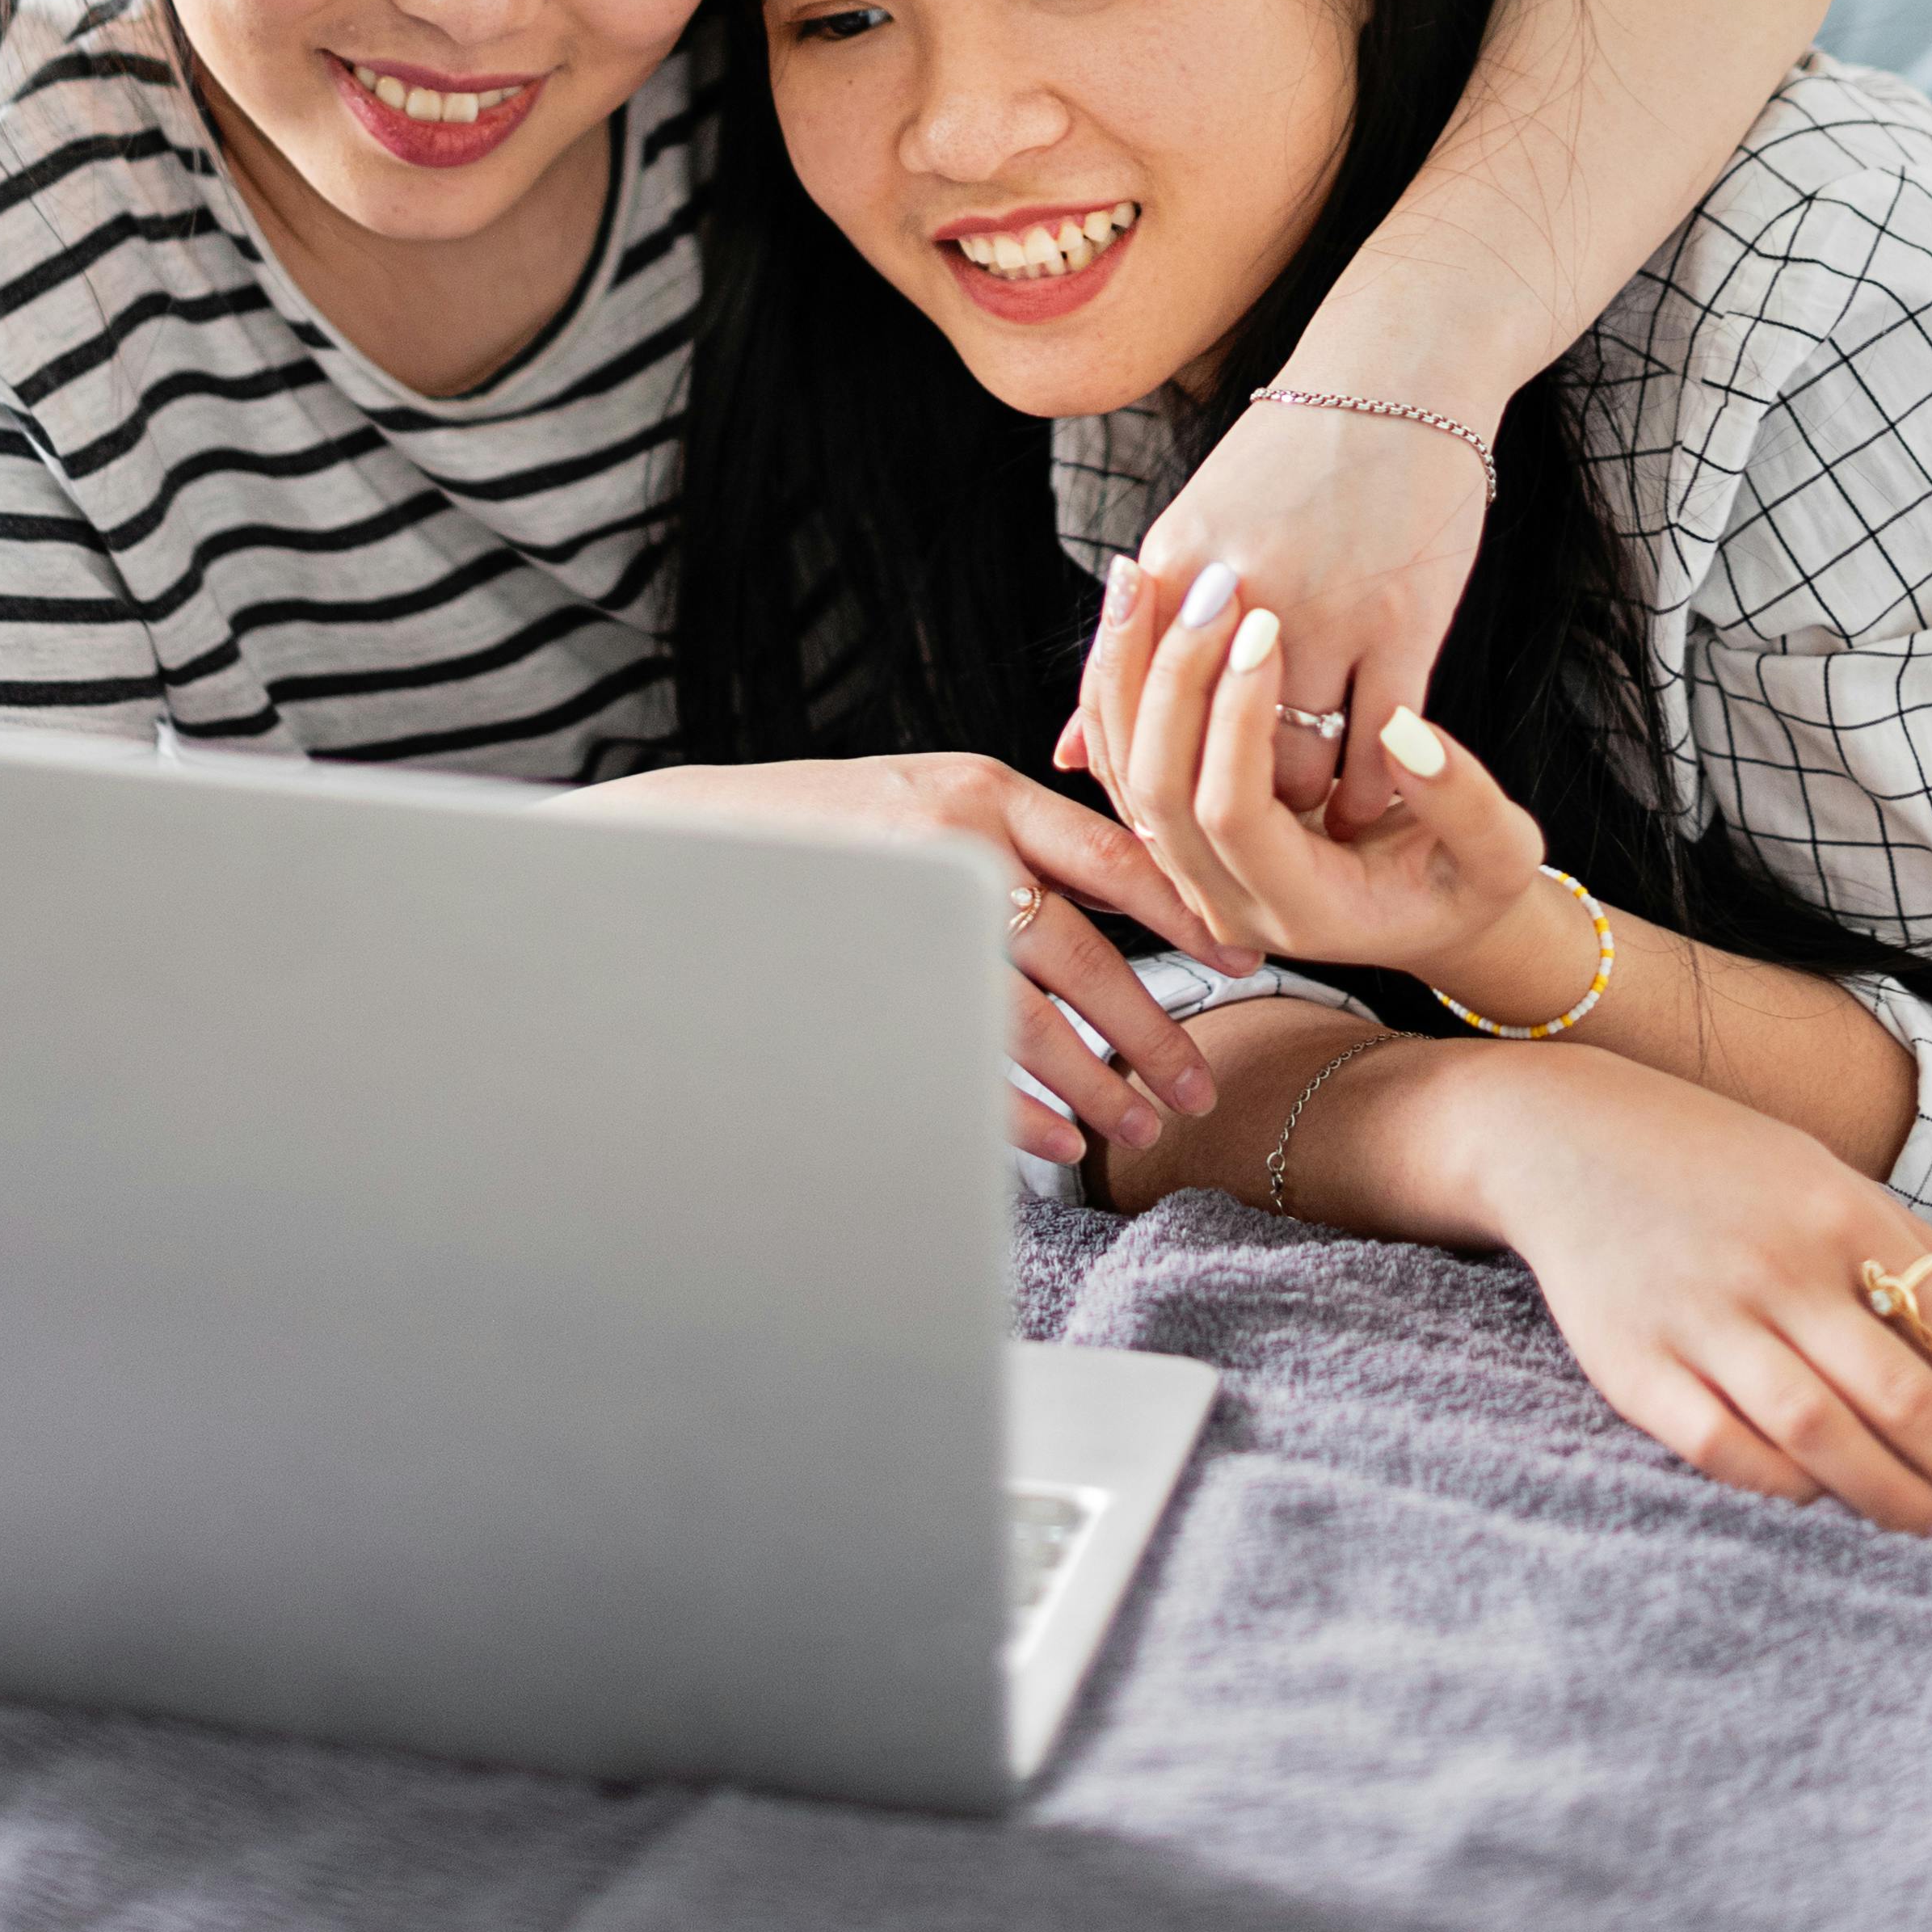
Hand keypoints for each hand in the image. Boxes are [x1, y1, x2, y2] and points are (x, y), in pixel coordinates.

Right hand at [584, 754, 1228, 1168]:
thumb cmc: (823, 828)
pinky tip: (1055, 1141)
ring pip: (1030, 1014)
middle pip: (1084, 949)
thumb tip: (1122, 889)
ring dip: (1095, 1081)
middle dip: (1151, 1026)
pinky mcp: (864, 974)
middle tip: (1199, 1084)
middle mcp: (952, 843)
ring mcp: (905, 911)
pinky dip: (1017, 1105)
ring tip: (1140, 1129)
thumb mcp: (927, 798)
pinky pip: (962, 1054)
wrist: (686, 842)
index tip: (1245, 958)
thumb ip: (1016, 835)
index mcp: (981, 790)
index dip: (1186, 910)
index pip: (1112, 854)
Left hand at [1059, 396, 1490, 827]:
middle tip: (1241, 849)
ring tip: (1306, 833)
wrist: (1395, 375)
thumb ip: (1129, 648)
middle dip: (1221, 817)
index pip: (1127, 720)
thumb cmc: (1288, 465)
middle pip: (1205, 759)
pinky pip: (1378, 747)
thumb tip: (1066, 757)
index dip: (1147, 793)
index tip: (1172, 829)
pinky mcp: (1403, 621)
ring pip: (1294, 767)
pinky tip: (1367, 804)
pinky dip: (1368, 793)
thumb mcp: (1190, 535)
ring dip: (1299, 814)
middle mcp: (1233, 595)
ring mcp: (1323, 610)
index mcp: (1168, 572)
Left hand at [1098, 570, 1546, 989]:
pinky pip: (1131, 762)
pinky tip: (1136, 605)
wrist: (1435, 917)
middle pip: (1159, 792)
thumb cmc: (1469, 880)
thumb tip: (1402, 732)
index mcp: (1303, 912)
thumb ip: (1462, 801)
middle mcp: (1234, 903)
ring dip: (1132, 676)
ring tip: (1146, 576)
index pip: (1232, 812)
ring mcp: (1203, 874)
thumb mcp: (1501, 855)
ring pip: (1130, 773)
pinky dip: (1122, 687)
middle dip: (1175, 683)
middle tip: (1211, 589)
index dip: (1238, 720)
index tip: (1265, 628)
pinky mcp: (1191, 832)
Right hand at [1456, 1045, 1931, 1549]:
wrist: (1558, 1134)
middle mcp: (1774, 1263)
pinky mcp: (1633, 1364)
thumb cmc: (1716, 1167)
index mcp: (1837, 1211)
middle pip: (1904, 1398)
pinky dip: (1783, 1488)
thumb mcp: (1824, 1178)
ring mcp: (1700, 1315)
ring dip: (1899, 1504)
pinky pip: (1723, 1449)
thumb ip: (1913, 1255)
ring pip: (1821, 1434)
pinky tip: (1823, 1503)